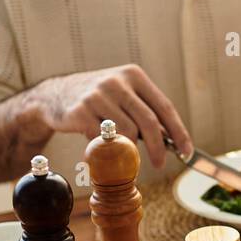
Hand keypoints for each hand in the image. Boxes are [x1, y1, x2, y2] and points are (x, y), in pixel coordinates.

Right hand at [26, 64, 191, 168]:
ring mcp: (97, 95)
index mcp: (133, 76)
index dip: (178, 132)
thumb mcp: (123, 96)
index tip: (186, 151)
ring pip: (127, 132)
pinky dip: (106, 150)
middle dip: (158, 148)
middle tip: (160, 164)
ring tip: (121, 152)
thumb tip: (173, 140)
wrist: (54, 96)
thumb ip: (145, 112)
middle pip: (149, 122)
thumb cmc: (98, 100)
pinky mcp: (80, 111)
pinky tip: (100, 149)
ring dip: (129, 149)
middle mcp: (117, 82)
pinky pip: (103, 139)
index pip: (164, 107)